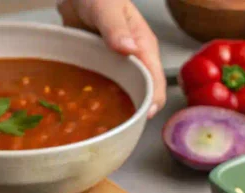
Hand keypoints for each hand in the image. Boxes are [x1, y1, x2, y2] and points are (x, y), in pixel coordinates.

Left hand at [57, 0, 166, 116]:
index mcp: (143, 46)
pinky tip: (89, 112)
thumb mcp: (106, 6)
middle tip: (120, 127)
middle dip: (135, 111)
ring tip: (105, 125)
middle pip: (143, 94)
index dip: (152, 100)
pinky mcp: (102, 70)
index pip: (156, 80)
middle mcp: (134, 60)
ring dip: (117, 109)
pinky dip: (99, 102)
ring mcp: (118, 67)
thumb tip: (129, 48)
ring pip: (124, 95)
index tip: (143, 116)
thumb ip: (115, 26)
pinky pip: (105, 90)